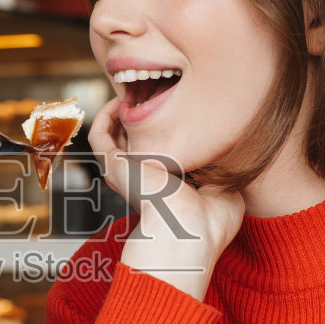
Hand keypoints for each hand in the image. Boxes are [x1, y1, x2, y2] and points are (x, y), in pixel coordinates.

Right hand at [89, 98, 245, 301]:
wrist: (189, 232)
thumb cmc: (210, 224)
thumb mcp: (225, 192)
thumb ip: (223, 172)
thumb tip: (224, 154)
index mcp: (165, 186)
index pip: (158, 152)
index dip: (165, 129)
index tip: (180, 107)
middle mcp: (142, 178)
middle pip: (134, 139)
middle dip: (142, 115)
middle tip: (156, 91)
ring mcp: (125, 172)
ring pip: (113, 135)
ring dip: (121, 112)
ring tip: (136, 91)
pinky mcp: (113, 166)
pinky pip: (99, 134)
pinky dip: (105, 115)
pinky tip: (120, 100)